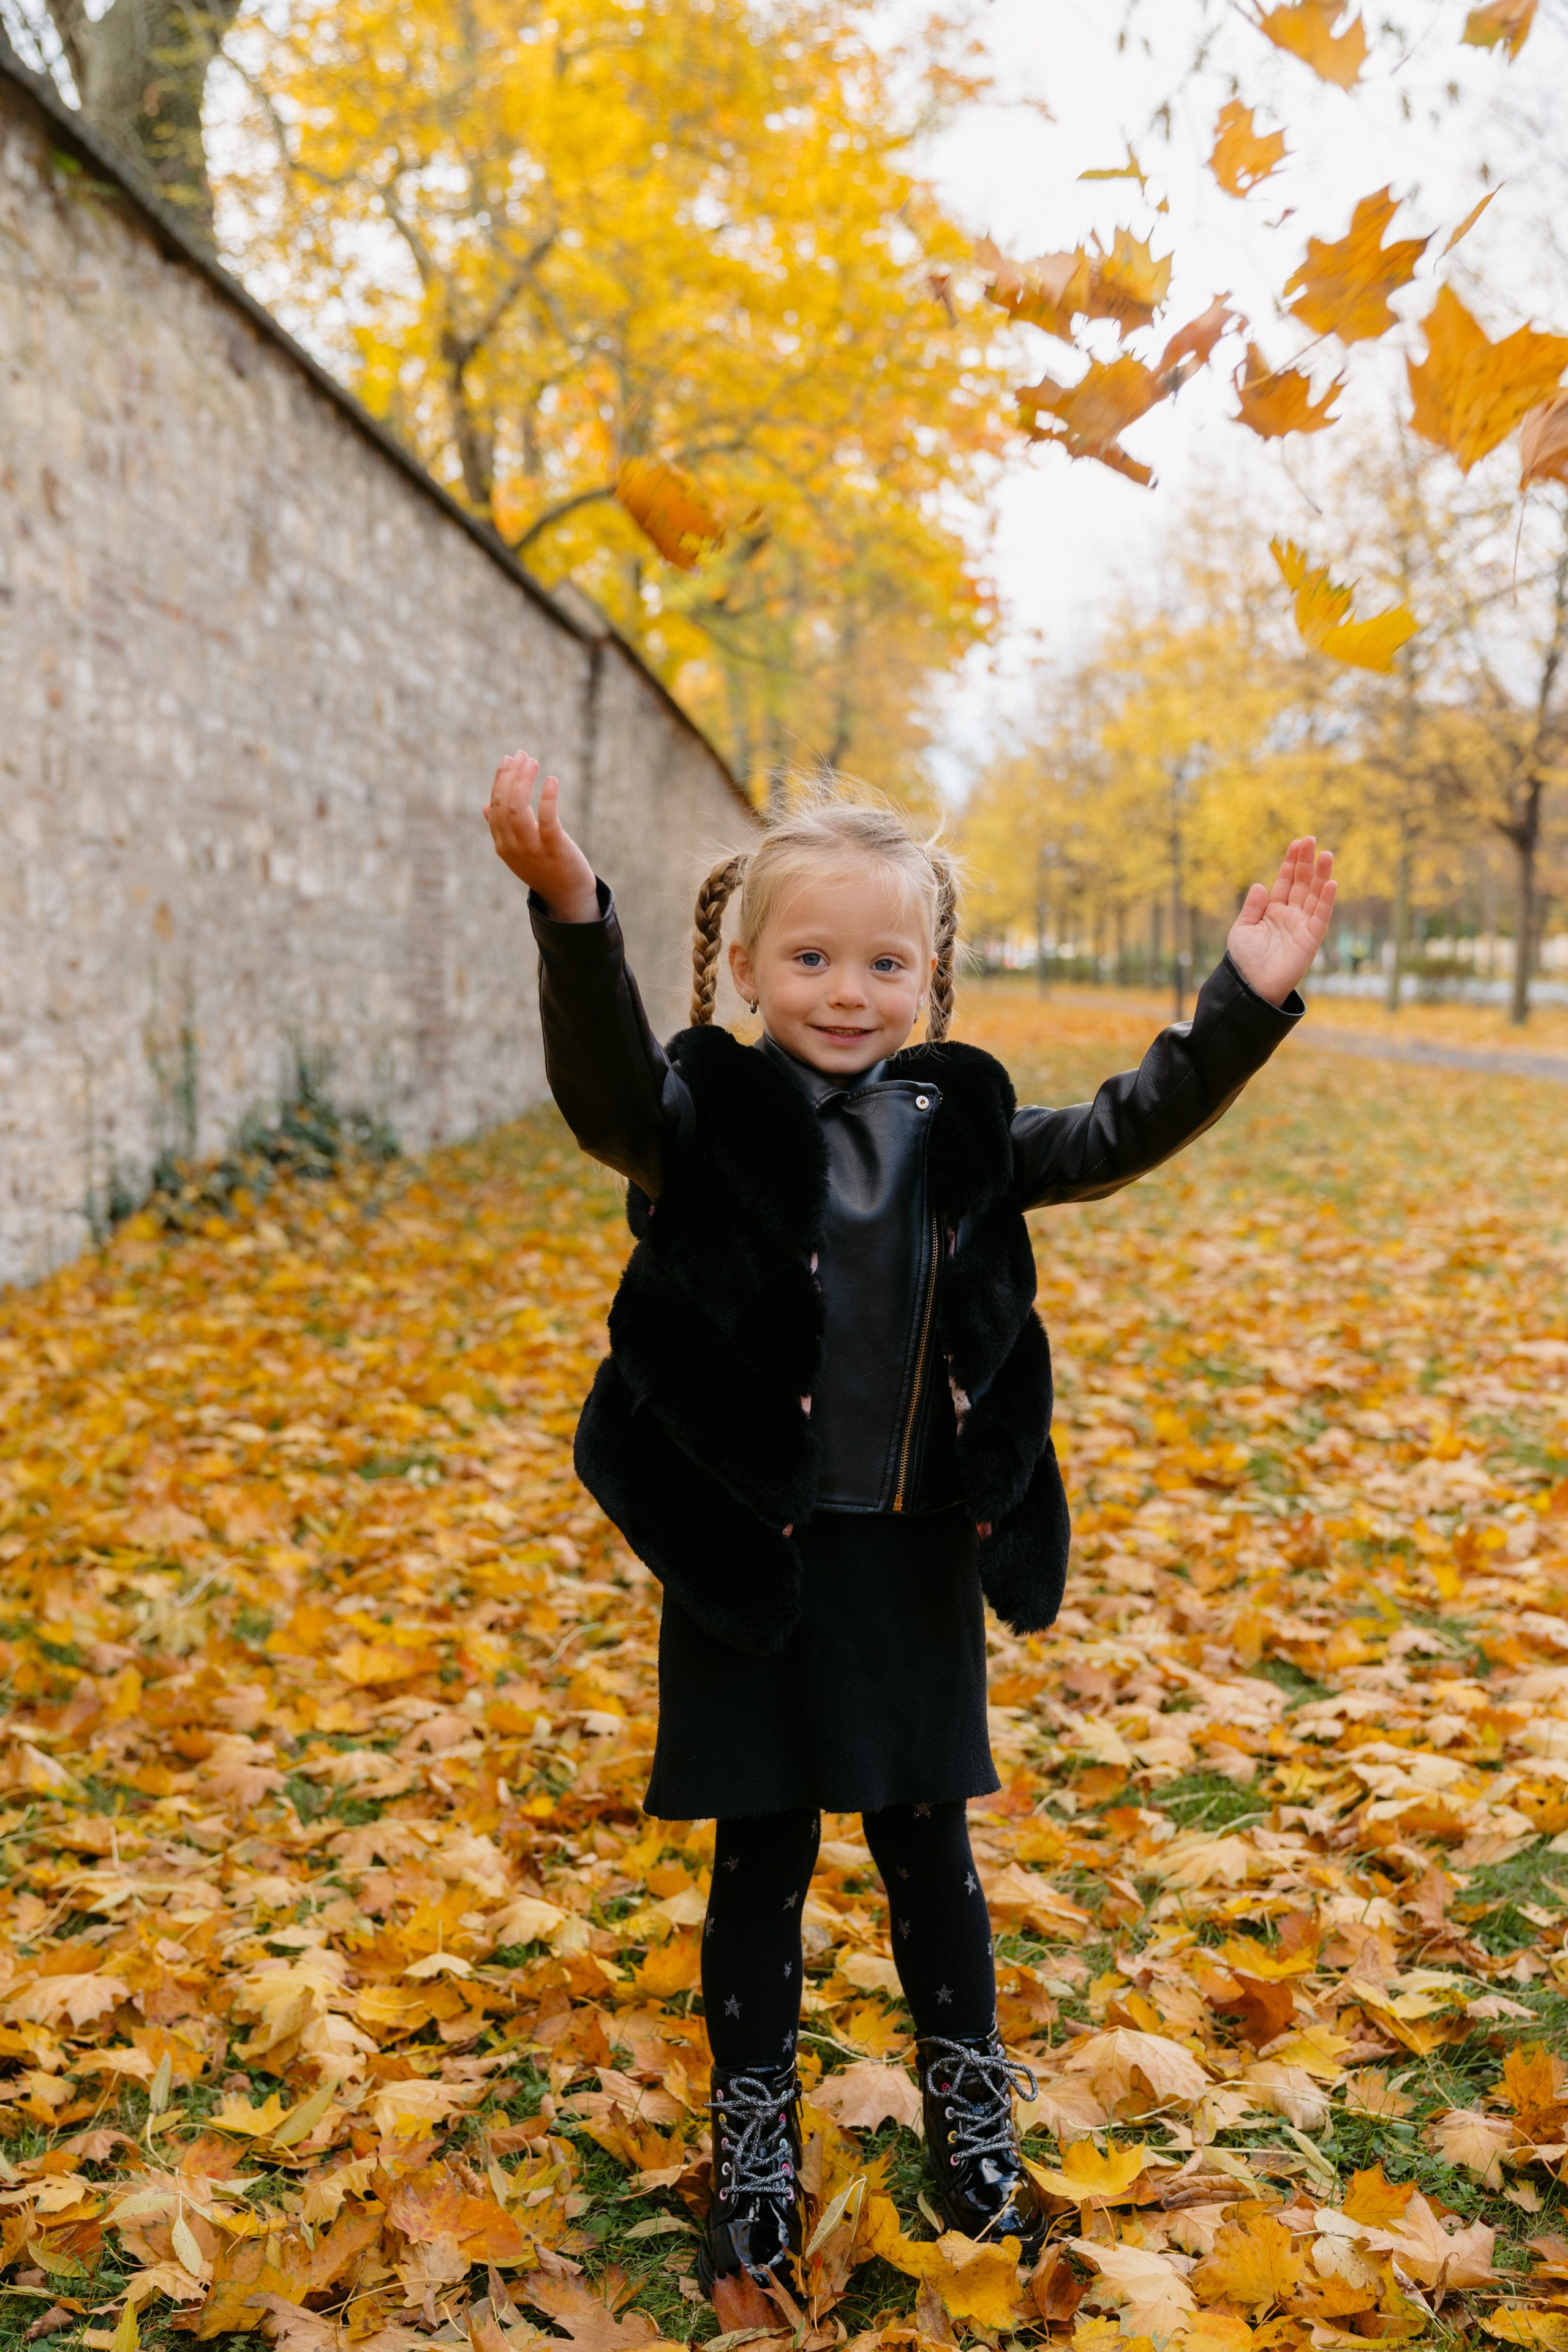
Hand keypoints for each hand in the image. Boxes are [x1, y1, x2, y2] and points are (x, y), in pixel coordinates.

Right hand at [483, 752, 598, 921]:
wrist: (567, 897)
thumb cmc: (544, 868)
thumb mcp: (518, 850)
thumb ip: (503, 829)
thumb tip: (486, 807)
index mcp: (502, 844)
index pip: (495, 806)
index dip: (500, 780)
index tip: (509, 759)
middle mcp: (512, 846)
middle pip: (504, 804)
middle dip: (511, 775)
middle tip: (523, 755)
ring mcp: (532, 849)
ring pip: (518, 809)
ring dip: (524, 781)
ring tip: (533, 762)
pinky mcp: (555, 848)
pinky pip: (547, 820)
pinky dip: (547, 798)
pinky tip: (551, 781)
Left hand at [1226, 837, 1336, 1007]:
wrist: (1250, 987)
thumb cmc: (1244, 961)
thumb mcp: (1242, 930)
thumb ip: (1252, 907)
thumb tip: (1260, 885)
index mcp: (1273, 911)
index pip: (1285, 881)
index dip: (1290, 863)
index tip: (1296, 843)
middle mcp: (1290, 915)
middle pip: (1301, 883)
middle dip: (1306, 862)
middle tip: (1310, 840)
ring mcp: (1302, 926)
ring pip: (1314, 896)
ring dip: (1321, 876)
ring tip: (1326, 854)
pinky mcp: (1311, 939)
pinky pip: (1320, 916)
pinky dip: (1326, 901)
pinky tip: (1330, 883)